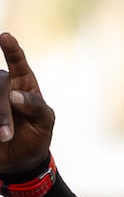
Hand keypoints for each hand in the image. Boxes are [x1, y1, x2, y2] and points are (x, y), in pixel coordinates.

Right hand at [0, 32, 54, 174]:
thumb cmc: (36, 135)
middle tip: (7, 134)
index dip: (11, 49)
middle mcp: (3, 86)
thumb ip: (36, 106)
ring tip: (4, 138)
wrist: (21, 159)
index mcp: (23, 83)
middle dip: (2, 110)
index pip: (17, 62)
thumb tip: (14, 95)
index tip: (5, 37)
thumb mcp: (45, 121)